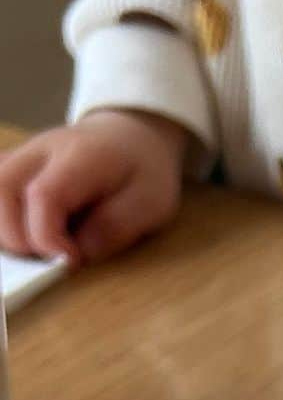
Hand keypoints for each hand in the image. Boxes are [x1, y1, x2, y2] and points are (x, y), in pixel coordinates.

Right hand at [0, 109, 186, 266]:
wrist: (126, 138)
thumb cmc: (141, 172)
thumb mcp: (150, 202)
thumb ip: (116, 226)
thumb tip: (80, 254)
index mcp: (79, 157)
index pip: (43, 195)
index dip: (47, 237)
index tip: (69, 261)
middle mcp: (39, 151)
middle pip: (2, 191)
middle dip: (20, 238)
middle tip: (51, 260)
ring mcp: (20, 157)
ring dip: (5, 231)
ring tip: (37, 251)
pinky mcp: (10, 168)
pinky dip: (3, 221)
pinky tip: (24, 237)